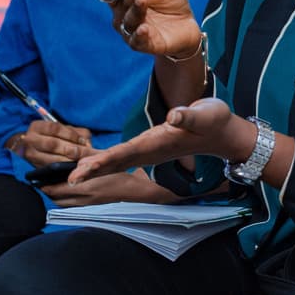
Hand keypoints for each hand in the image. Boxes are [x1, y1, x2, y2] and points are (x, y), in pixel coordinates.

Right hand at [14, 120, 94, 166]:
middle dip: (71, 149)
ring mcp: (30, 154)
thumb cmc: (54, 136)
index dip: (71, 135)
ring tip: (80, 161)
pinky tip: (72, 168)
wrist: (34, 147)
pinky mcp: (34, 166)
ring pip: (51, 158)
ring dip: (68, 161)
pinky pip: (50, 168)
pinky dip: (63, 169)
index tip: (82, 141)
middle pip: (52, 144)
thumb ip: (78, 133)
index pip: (55, 128)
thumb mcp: (64, 130)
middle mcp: (30, 139)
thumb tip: (87, 143)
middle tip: (83, 154)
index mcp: (37, 126)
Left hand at [42, 168, 183, 206]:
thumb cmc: (123, 176)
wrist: (139, 192)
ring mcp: (89, 205)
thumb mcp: (105, 164)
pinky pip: (74, 206)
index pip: (56, 190)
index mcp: (85, 188)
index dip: (45, 185)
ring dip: (57, 197)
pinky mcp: (95, 207)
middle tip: (43, 183)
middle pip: (57, 199)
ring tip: (53, 187)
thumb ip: (88, 161)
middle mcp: (85, 199)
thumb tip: (75, 160)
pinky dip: (67, 200)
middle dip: (48, 192)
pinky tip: (69, 193)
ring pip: (65, 204)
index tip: (37, 181)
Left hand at [69, 98, 255, 182]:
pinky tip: (93, 164)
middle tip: (70, 179)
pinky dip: (106, 161)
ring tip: (74, 175)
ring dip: (96, 167)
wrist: (224, 135)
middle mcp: (151, 150)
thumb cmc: (215, 122)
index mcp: (159, 143)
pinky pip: (124, 157)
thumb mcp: (205, 114)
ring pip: (118, 162)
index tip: (84, 171)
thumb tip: (173, 117)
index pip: (126, 153)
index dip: (103, 162)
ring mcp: (150, 151)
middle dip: (94, 170)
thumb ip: (189, 117)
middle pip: (117, 162)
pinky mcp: (150, 147)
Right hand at [96, 0, 201, 58]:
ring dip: (135, 8)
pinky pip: (136, 42)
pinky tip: (144, 28)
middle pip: (117, 1)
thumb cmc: (170, 0)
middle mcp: (121, 14)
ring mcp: (130, 30)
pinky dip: (139, 35)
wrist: (188, 23)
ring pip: (127, 20)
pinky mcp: (144, 45)